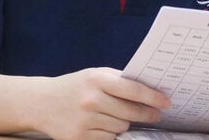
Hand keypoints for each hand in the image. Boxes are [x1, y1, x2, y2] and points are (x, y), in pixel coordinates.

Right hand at [38, 67, 170, 139]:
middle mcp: (91, 100)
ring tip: (116, 116)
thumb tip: (149, 89)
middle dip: (146, 114)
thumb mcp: (94, 75)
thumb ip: (118, 80)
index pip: (133, 90)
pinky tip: (104, 126)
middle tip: (155, 115)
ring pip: (121, 128)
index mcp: (96, 79)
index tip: (167, 102)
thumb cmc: (74, 87)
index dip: (153, 97)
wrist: (41, 103)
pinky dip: (110, 134)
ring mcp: (85, 121)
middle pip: (131, 113)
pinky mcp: (80, 139)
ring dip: (124, 124)